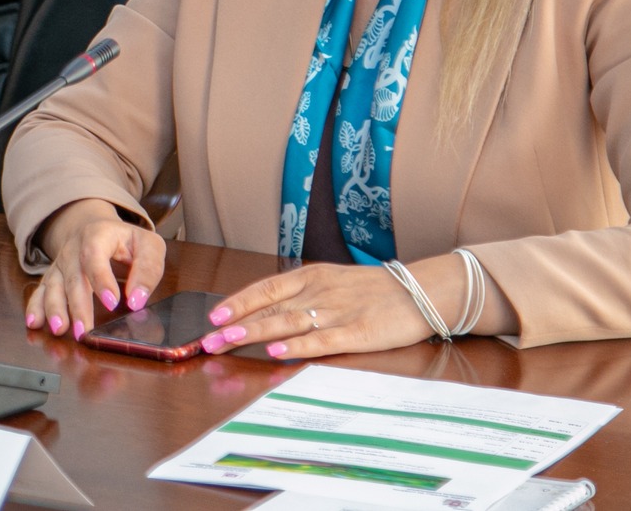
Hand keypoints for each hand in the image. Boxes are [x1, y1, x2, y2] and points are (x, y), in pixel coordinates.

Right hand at [25, 199, 165, 340]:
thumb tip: (138, 299)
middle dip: (77, 305)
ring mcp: (60, 264)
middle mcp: (73, 249)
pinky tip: (34, 323)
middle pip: (72, 277)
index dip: (101, 278)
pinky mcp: (53, 278)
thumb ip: (148, 269)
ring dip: (54, 309)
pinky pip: (40, 291)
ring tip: (59, 329)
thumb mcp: (148, 246)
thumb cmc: (126, 241)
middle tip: (84, 330)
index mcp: (97, 235)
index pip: (94, 254)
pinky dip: (35, 307)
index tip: (112, 302)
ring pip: (53, 285)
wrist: (96, 228)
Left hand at [200, 257, 497, 359]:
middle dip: (236, 324)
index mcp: (313, 277)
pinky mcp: (358, 332)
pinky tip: (277, 352)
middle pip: (271, 308)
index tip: (214, 316)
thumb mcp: (333, 282)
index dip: (239, 301)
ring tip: (229, 342)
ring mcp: (338, 312)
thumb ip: (303, 295)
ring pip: (288, 322)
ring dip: (256, 333)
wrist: (422, 290)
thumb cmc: (374, 289)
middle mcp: (320, 292)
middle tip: (209, 339)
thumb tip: (266, 310)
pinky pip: (322, 340)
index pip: (266, 287)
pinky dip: (298, 346)